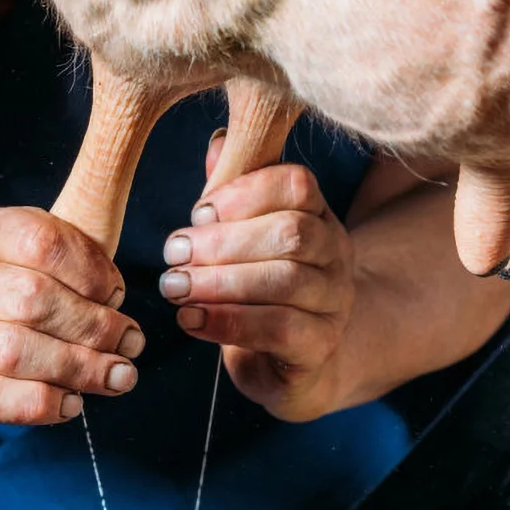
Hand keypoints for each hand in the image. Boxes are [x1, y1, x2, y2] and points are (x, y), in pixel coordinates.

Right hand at [0, 205, 144, 433]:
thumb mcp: (19, 258)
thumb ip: (69, 255)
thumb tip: (119, 293)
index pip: (38, 239)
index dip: (91, 269)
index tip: (115, 294)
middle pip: (33, 299)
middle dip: (95, 325)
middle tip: (130, 342)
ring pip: (17, 353)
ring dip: (81, 368)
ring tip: (117, 376)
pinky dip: (45, 405)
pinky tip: (72, 403)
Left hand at [158, 134, 356, 421]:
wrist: (298, 367)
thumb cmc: (260, 297)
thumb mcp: (245, 244)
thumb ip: (233, 198)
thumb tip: (216, 141)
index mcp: (319, 217)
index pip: (296, 185)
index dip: (244, 193)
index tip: (197, 214)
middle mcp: (336, 255)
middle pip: (291, 233)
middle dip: (223, 242)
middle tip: (173, 255)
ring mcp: (334, 304)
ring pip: (285, 281)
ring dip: (220, 283)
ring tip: (175, 288)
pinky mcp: (319, 348)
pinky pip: (280, 329)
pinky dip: (228, 322)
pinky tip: (190, 320)